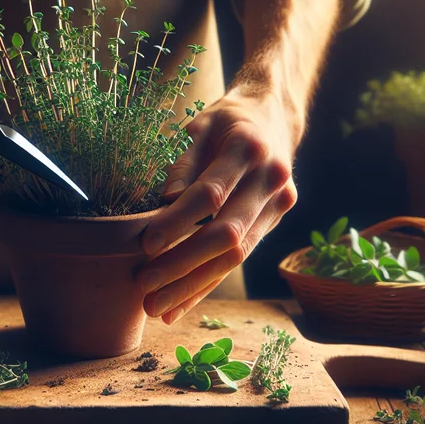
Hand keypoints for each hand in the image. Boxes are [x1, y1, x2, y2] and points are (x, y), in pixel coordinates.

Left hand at [136, 91, 299, 323]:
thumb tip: (164, 204)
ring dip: (193, 285)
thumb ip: (182, 164)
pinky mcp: (276, 221)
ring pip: (236, 255)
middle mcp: (271, 178)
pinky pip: (239, 259)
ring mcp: (279, 203)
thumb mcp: (199, 126)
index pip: (210, 193)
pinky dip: (207, 283)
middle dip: (183, 264)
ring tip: (156, 307)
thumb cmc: (225, 121)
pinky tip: (179, 305)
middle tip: (145, 285)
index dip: (177, 222)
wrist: (273, 117)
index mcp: (248, 148)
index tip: (145, 243)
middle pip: (226, 233)